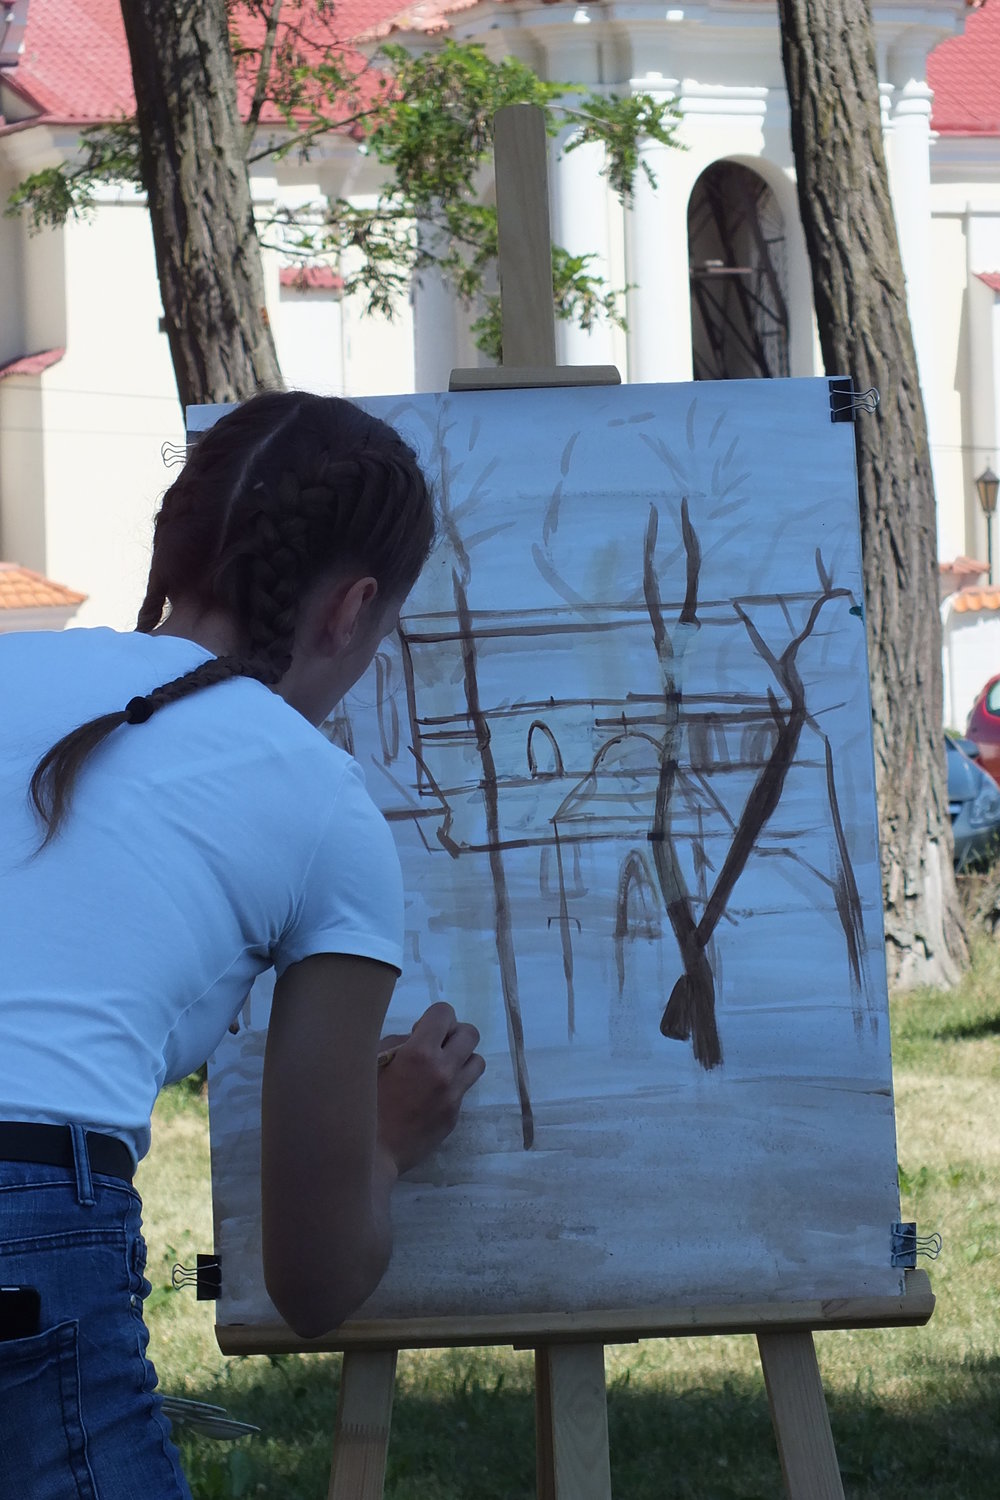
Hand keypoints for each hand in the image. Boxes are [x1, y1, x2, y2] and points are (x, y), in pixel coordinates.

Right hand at [376, 1002, 484, 1175]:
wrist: (370, 1151)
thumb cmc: (363, 1102)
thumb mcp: (371, 1060)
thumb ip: (398, 1042)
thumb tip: (417, 1037)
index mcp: (419, 1052)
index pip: (445, 1012)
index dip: (433, 1017)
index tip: (419, 1032)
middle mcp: (443, 1071)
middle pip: (470, 1033)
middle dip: (453, 1034)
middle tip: (434, 1047)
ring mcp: (452, 1095)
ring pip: (477, 1061)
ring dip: (461, 1059)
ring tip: (440, 1069)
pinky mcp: (454, 1115)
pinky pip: (464, 1089)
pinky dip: (452, 1085)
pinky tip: (429, 1096)